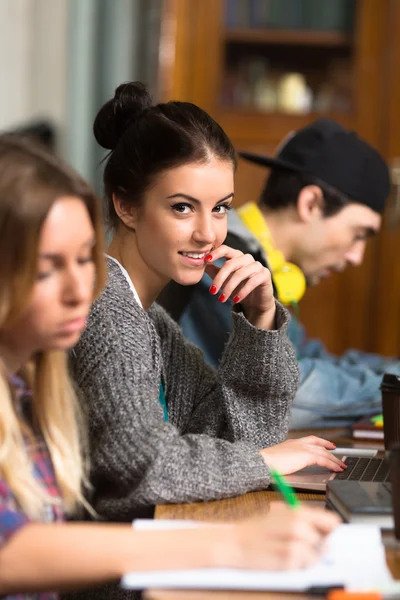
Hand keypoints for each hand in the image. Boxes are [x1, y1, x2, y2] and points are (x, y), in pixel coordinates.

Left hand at [205, 245, 275, 329]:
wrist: (256, 301)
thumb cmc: (239, 287)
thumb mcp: (224, 279)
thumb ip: (214, 270)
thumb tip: (200, 263)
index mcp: (236, 256)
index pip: (225, 249)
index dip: (215, 253)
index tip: (205, 260)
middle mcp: (247, 258)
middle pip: (231, 264)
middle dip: (219, 279)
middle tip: (212, 292)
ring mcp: (257, 266)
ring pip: (240, 274)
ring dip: (229, 288)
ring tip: (221, 299)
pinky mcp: (265, 275)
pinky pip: (252, 282)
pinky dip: (242, 292)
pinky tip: (235, 300)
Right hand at [226, 502, 340, 569]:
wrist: (233, 543)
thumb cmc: (256, 530)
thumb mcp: (279, 516)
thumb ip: (303, 521)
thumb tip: (329, 531)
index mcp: (296, 512)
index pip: (330, 521)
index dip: (331, 530)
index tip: (327, 534)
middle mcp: (295, 526)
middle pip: (325, 539)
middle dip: (318, 545)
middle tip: (304, 545)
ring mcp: (291, 544)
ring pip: (316, 554)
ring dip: (308, 557)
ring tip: (290, 552)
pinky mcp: (286, 563)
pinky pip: (303, 567)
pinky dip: (297, 566)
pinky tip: (284, 560)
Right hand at [259, 436, 346, 473]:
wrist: (263, 462)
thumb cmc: (266, 463)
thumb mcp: (278, 459)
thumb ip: (287, 460)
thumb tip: (288, 466)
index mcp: (292, 443)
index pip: (311, 440)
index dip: (321, 442)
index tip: (328, 445)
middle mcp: (299, 443)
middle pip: (319, 445)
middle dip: (330, 451)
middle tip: (339, 456)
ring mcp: (303, 448)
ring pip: (324, 452)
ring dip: (334, 459)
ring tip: (341, 466)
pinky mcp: (306, 455)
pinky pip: (323, 459)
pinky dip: (332, 464)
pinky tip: (337, 469)